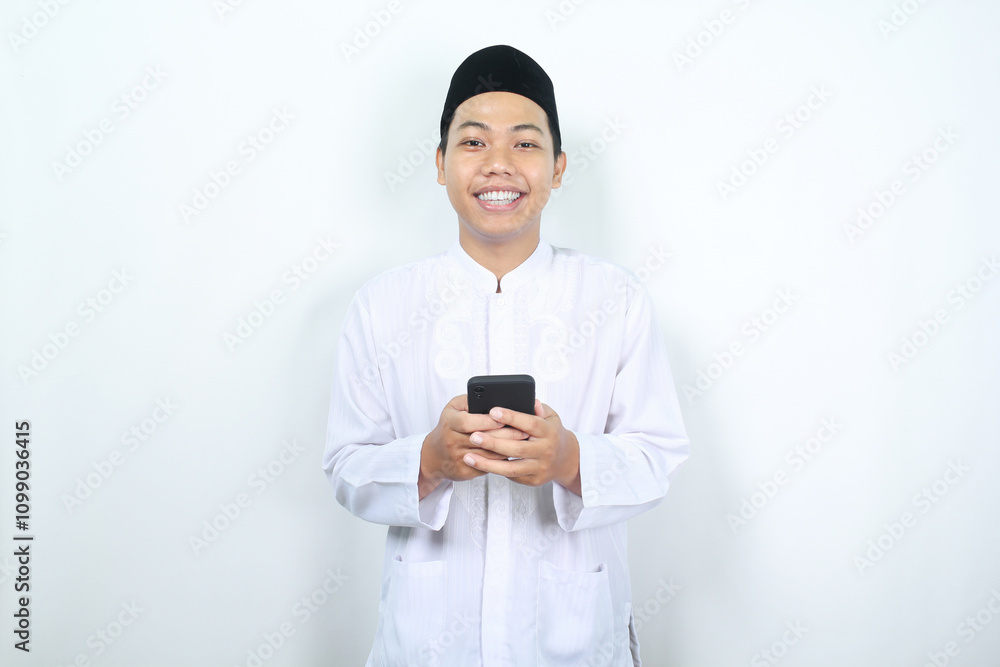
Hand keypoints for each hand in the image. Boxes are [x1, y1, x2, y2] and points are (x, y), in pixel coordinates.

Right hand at [419, 395, 528, 498]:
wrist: (434, 455)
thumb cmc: (448, 427)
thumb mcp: (453, 408)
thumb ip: (470, 399)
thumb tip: (491, 397)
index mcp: (450, 423)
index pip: (469, 422)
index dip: (488, 421)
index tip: (505, 419)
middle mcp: (452, 441)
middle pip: (482, 439)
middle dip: (506, 435)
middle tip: (524, 431)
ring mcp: (458, 458)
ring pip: (487, 455)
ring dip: (507, 449)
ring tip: (523, 442)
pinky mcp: (464, 471)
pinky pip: (487, 467)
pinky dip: (500, 461)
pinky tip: (512, 454)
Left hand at [462, 400, 580, 494]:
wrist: (566, 459)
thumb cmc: (552, 433)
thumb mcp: (551, 416)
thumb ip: (538, 408)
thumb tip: (530, 400)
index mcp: (549, 431)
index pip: (530, 423)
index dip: (511, 417)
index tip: (493, 411)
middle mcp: (546, 450)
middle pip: (517, 448)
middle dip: (493, 442)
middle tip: (473, 436)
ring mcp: (540, 467)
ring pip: (511, 468)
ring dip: (488, 463)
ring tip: (468, 456)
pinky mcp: (534, 480)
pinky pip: (512, 476)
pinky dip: (495, 470)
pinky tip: (479, 464)